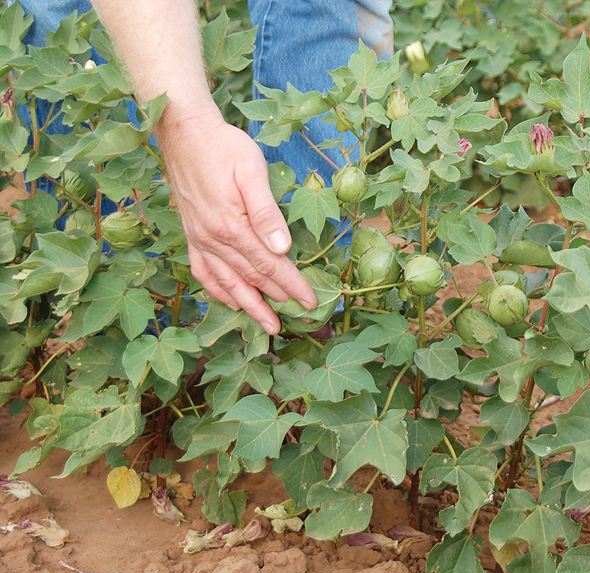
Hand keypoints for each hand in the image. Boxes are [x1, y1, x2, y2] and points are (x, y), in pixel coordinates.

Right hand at [156, 107, 316, 333]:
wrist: (184, 134)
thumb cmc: (224, 147)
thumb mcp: (251, 171)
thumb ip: (266, 212)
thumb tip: (282, 248)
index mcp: (232, 226)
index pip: (270, 265)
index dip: (292, 285)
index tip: (311, 302)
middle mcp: (214, 239)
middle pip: (252, 277)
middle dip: (277, 299)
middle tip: (299, 316)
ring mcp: (200, 239)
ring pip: (228, 282)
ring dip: (250, 306)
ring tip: (267, 325)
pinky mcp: (191, 234)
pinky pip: (203, 272)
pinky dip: (217, 291)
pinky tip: (230, 302)